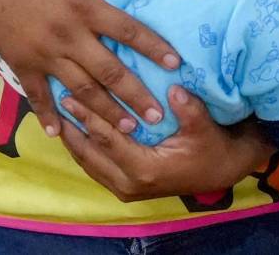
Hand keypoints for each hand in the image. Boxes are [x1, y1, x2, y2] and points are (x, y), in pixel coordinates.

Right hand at [0, 0, 179, 136]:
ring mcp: (44, 54)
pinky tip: (59, 134)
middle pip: (109, 71)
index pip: (128, 31)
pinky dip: (48, 115)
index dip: (153, 47)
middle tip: (157, 117)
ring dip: (105, 112)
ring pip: (80, 90)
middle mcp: (69, 36)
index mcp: (85, 6)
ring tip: (126, 130)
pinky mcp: (20, 64)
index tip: (175, 64)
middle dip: (135, 95)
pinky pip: (37, 95)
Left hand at [59, 86, 271, 200]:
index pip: (107, 139)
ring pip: (89, 164)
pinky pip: (96, 168)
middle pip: (90, 153)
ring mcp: (126, 189)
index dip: (88, 117)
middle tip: (57, 102)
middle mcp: (129, 183)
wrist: (221, 170)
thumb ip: (188, 109)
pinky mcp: (126, 188)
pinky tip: (76, 133)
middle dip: (72, 128)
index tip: (71, 95)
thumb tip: (173, 88)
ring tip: (58, 116)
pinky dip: (83, 150)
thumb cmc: (212, 146)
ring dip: (74, 140)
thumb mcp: (204, 126)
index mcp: (144, 168)